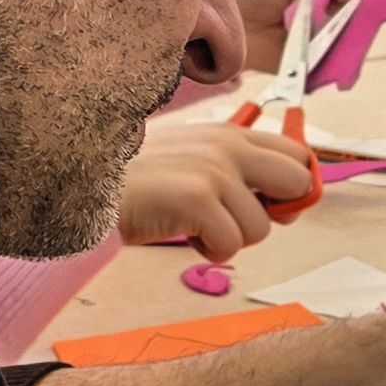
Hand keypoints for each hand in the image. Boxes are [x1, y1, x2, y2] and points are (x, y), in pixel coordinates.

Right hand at [114, 121, 316, 256]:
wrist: (87, 185)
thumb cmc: (138, 182)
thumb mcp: (192, 162)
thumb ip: (235, 172)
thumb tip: (287, 203)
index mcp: (229, 134)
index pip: (298, 154)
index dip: (294, 188)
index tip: (273, 206)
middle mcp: (228, 146)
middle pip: (298, 182)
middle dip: (276, 212)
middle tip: (238, 221)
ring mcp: (214, 171)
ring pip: (261, 228)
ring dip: (229, 239)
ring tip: (193, 225)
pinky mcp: (197, 199)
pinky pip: (231, 245)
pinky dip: (209, 251)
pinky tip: (184, 234)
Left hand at [185, 0, 371, 93]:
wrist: (224, 24)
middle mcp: (339, 0)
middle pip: (370, 0)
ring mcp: (333, 30)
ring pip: (361, 30)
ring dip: (347, 27)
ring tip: (317, 21)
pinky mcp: (325, 59)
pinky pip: (346, 60)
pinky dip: (343, 57)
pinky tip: (325, 47)